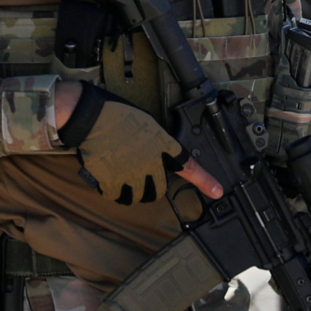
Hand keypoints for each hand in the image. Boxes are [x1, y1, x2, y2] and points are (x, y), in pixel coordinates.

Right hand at [54, 81, 224, 200]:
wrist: (92, 117)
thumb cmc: (117, 113)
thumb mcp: (148, 124)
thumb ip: (156, 143)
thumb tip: (155, 156)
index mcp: (161, 146)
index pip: (188, 166)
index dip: (205, 181)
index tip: (217, 191)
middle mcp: (150, 163)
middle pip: (158, 190)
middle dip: (151, 188)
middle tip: (140, 179)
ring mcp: (131, 174)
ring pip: (137, 196)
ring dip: (131, 192)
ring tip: (121, 178)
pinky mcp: (111, 181)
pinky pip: (115, 195)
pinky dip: (111, 190)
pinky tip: (106, 177)